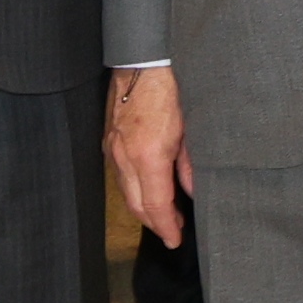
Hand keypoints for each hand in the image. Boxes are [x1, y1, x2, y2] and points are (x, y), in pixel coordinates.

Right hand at [104, 66, 191, 243]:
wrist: (143, 63)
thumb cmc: (172, 90)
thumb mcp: (192, 129)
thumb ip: (191, 164)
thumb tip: (193, 192)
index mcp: (148, 155)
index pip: (156, 204)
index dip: (166, 226)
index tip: (175, 240)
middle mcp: (125, 156)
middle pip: (136, 204)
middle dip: (155, 223)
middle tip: (172, 233)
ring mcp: (113, 149)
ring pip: (126, 192)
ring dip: (144, 208)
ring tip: (166, 216)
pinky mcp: (109, 142)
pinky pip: (120, 175)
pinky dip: (134, 189)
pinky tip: (150, 190)